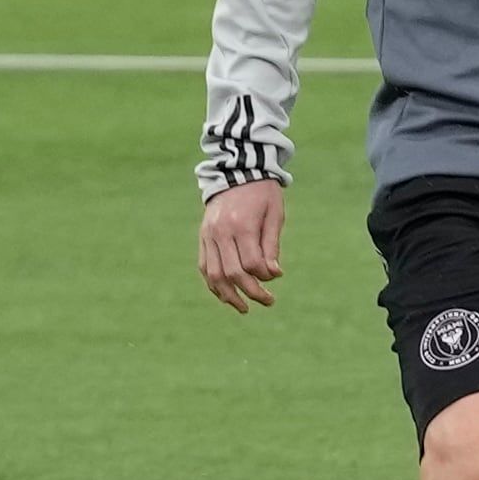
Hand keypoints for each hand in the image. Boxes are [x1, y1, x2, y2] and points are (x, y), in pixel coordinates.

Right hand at [198, 179, 284, 312]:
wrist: (236, 171)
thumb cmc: (262, 193)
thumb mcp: (274, 215)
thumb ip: (272, 246)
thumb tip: (273, 275)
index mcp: (242, 225)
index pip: (251, 263)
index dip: (264, 277)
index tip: (275, 278)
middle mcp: (221, 232)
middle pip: (233, 273)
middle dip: (251, 292)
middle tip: (268, 302)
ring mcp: (208, 235)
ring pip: (213, 275)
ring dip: (228, 296)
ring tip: (243, 307)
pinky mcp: (203, 236)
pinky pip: (204, 266)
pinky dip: (214, 284)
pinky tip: (226, 294)